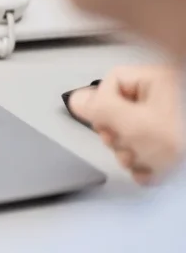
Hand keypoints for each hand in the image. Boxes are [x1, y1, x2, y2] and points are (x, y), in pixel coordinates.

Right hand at [69, 65, 182, 184]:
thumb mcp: (135, 124)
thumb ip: (99, 109)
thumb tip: (77, 100)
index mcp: (160, 81)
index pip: (113, 82)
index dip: (104, 103)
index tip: (111, 119)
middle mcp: (167, 99)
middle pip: (120, 112)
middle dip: (119, 135)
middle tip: (132, 142)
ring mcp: (173, 124)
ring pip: (133, 136)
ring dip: (133, 154)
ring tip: (150, 159)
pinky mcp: (177, 148)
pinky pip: (149, 154)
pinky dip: (148, 167)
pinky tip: (157, 171)